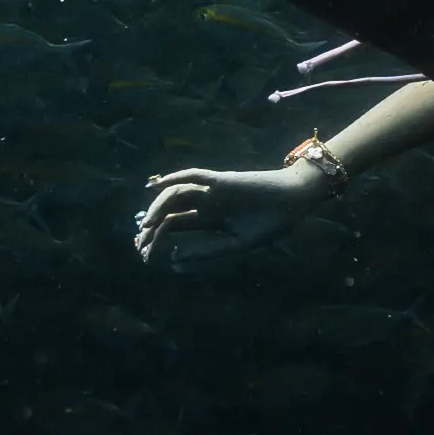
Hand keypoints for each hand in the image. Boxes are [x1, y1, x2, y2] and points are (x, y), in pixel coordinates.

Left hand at [135, 162, 327, 262]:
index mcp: (210, 220)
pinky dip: (174, 176)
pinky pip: (194, 175)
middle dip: (153, 227)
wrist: (293, 202)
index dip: (159, 238)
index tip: (145, 254)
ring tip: (146, 226)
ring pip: (176, 195)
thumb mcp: (236, 244)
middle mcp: (206, 203)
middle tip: (140, 244)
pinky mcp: (221, 179)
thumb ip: (207, 251)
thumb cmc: (271, 223)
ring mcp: (211, 190)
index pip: (176, 225)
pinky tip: (157, 185)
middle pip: (171, 211)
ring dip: (158, 208)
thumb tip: (175, 259)